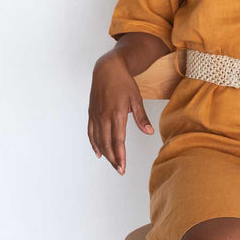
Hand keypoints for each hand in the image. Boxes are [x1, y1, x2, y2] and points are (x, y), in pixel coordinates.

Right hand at [87, 50, 154, 174]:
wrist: (107, 69)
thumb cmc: (124, 83)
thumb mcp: (136, 99)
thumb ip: (141, 117)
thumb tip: (149, 132)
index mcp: (116, 114)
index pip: (118, 140)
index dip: (120, 156)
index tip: (123, 167)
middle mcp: (104, 117)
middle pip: (107, 144)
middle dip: (113, 159)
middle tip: (120, 170)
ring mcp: (96, 116)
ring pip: (98, 140)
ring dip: (105, 154)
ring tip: (113, 163)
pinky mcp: (91, 114)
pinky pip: (90, 132)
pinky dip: (94, 144)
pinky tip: (98, 153)